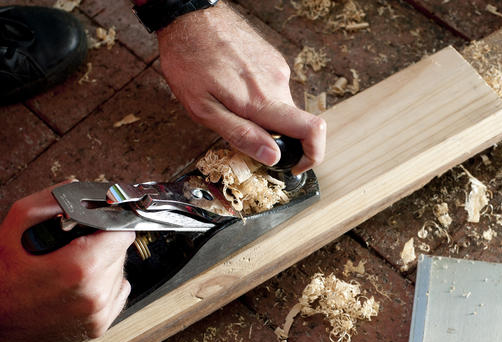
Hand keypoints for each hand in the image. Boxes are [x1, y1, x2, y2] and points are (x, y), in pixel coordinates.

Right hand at [0, 185, 134, 341]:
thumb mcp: (20, 218)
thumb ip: (59, 198)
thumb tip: (90, 190)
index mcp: (81, 268)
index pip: (123, 233)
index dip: (110, 223)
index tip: (99, 222)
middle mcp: (94, 296)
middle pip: (121, 253)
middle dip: (102, 244)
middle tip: (73, 245)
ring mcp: (97, 316)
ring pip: (119, 274)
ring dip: (103, 265)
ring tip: (70, 266)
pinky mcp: (97, 328)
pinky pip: (116, 294)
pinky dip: (103, 285)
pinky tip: (77, 283)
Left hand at [157, 2, 325, 173]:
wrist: (189, 16)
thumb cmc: (189, 61)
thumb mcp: (204, 110)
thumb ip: (241, 134)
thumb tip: (273, 156)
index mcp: (261, 100)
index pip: (311, 131)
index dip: (312, 155)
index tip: (295, 165)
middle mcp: (277, 83)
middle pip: (293, 124)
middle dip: (273, 136)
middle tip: (241, 129)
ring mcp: (277, 68)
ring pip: (281, 107)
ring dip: (263, 115)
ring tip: (230, 101)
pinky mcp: (274, 59)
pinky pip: (274, 89)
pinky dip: (260, 97)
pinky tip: (234, 86)